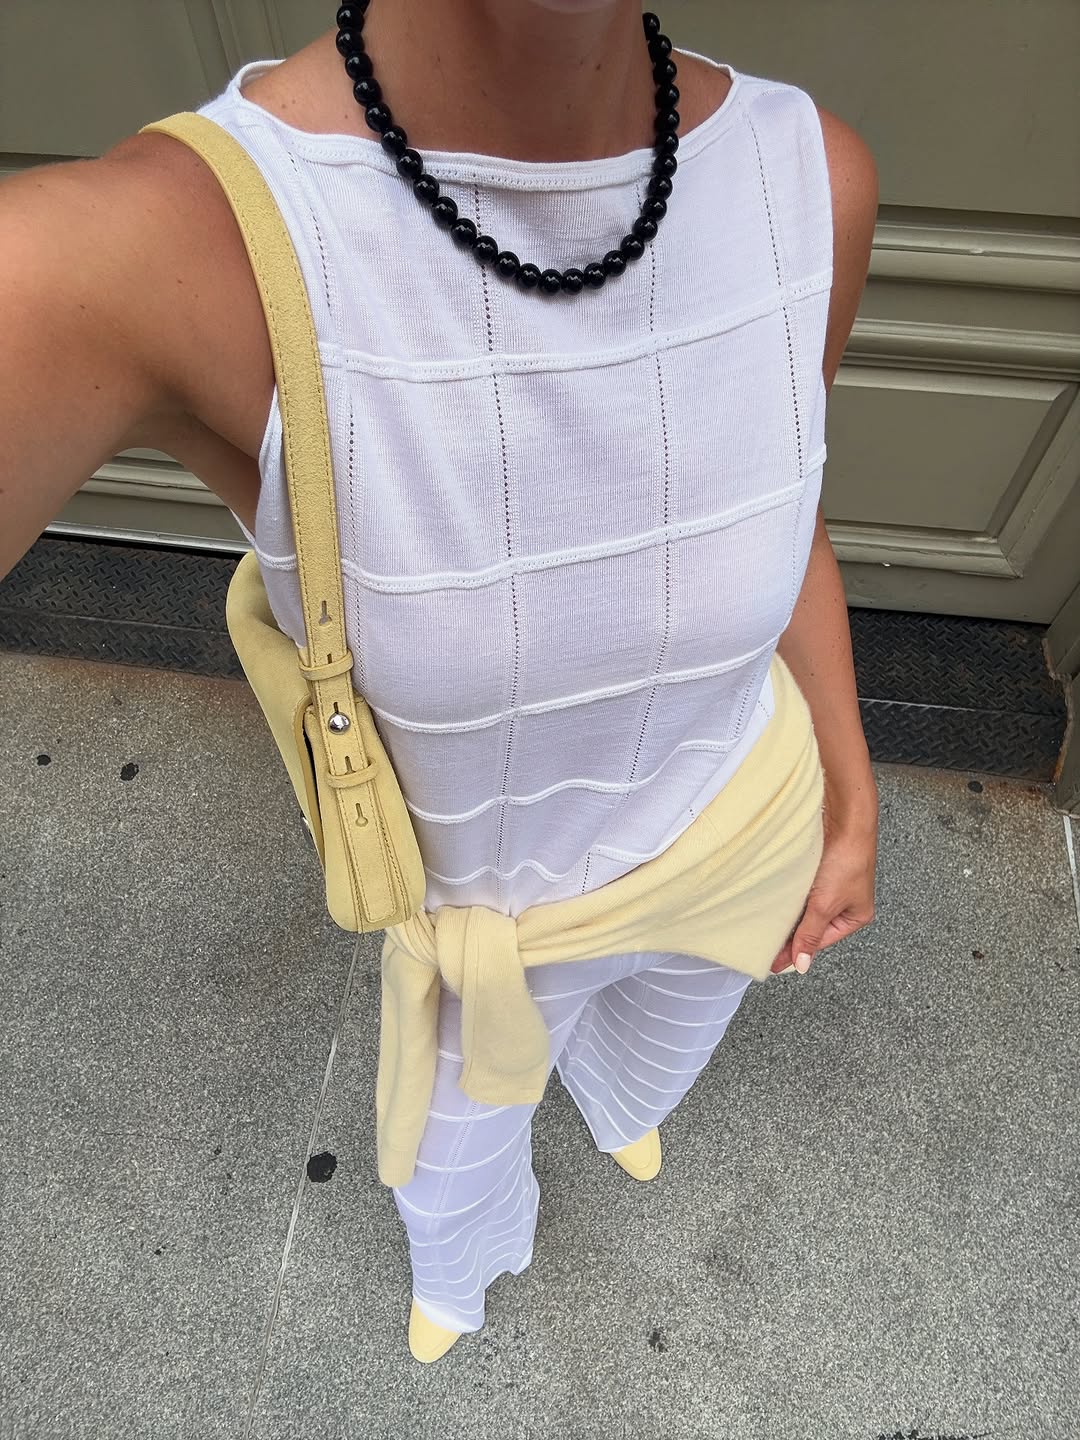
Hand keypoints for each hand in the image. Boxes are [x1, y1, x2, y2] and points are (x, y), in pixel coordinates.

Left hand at [770, 782, 878, 974]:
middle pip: (812, 925)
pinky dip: (788, 896)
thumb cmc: (847, 859)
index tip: (772, 962)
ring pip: (805, 907)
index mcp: (856, 916)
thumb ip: (811, 934)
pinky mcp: (819, 868)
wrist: (844, 818)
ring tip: (766, 926)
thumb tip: (802, 964)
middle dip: (791, 933)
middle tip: (764, 947)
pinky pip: (801, 889)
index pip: (821, 941)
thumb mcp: (825, 905)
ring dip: (788, 914)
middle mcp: (846, 901)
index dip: (796, 951)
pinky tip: (773, 900)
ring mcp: (832, 884)